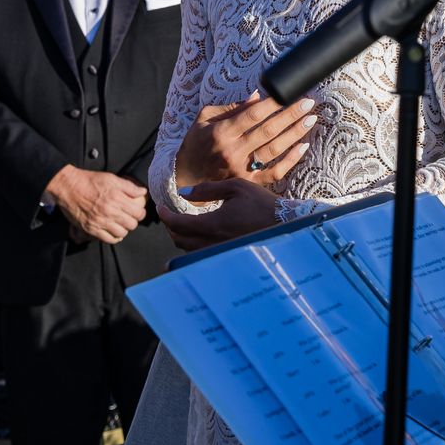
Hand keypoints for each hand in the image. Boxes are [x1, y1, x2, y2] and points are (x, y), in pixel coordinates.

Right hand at [46, 166, 146, 243]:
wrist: (68, 187)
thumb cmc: (89, 181)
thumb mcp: (111, 178)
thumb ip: (129, 186)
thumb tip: (143, 192)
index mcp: (116, 198)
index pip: (138, 213)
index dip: (141, 213)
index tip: (139, 211)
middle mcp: (109, 211)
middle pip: (131, 224)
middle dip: (134, 221)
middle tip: (131, 218)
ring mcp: (100, 221)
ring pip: (122, 233)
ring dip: (124, 229)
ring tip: (122, 224)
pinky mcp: (91, 229)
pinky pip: (108, 239)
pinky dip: (114, 237)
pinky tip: (114, 232)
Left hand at [156, 178, 281, 250]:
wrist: (285, 223)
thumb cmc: (261, 203)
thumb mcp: (236, 187)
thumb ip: (208, 190)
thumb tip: (184, 193)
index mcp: (213, 224)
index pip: (178, 224)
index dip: (165, 216)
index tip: (160, 207)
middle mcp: (213, 243)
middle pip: (180, 240)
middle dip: (170, 227)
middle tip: (169, 214)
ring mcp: (220, 252)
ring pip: (189, 250)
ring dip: (181, 237)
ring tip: (182, 224)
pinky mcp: (227, 256)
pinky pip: (201, 254)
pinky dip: (192, 245)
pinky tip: (197, 235)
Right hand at [175, 92, 315, 192]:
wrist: (185, 177)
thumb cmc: (196, 143)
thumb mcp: (205, 119)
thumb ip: (231, 108)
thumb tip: (257, 97)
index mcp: (222, 132)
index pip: (252, 115)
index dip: (273, 103)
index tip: (290, 93)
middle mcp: (232, 151)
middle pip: (268, 130)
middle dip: (291, 115)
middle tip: (309, 103)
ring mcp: (241, 169)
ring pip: (274, 150)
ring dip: (294, 134)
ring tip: (310, 120)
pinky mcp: (247, 182)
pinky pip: (274, 173)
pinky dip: (290, 161)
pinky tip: (303, 147)